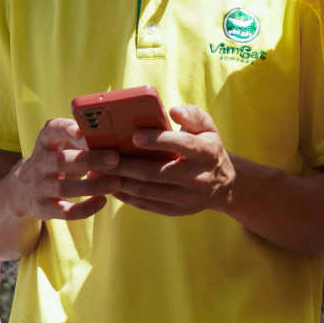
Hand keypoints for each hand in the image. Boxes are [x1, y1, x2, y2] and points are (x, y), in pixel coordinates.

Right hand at [5, 118, 120, 221]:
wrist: (22, 189)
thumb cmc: (53, 160)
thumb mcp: (59, 144)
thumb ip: (80, 137)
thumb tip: (116, 132)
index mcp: (45, 142)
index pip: (51, 130)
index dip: (64, 128)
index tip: (80, 130)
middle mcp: (39, 164)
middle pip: (61, 161)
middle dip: (89, 160)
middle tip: (115, 158)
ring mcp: (39, 187)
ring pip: (65, 188)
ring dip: (92, 186)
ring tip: (116, 182)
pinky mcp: (44, 209)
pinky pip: (65, 212)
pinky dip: (85, 209)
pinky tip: (102, 201)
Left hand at [106, 104, 237, 216]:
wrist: (223, 184)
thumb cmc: (207, 147)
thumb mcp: (208, 127)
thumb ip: (192, 115)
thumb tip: (173, 110)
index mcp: (206, 152)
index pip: (181, 145)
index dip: (158, 140)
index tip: (134, 136)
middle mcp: (197, 177)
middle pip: (156, 172)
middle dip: (127, 165)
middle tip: (103, 157)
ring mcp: (186, 198)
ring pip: (147, 191)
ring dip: (121, 182)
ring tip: (100, 172)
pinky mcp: (176, 211)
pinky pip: (147, 204)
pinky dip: (127, 196)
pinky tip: (112, 185)